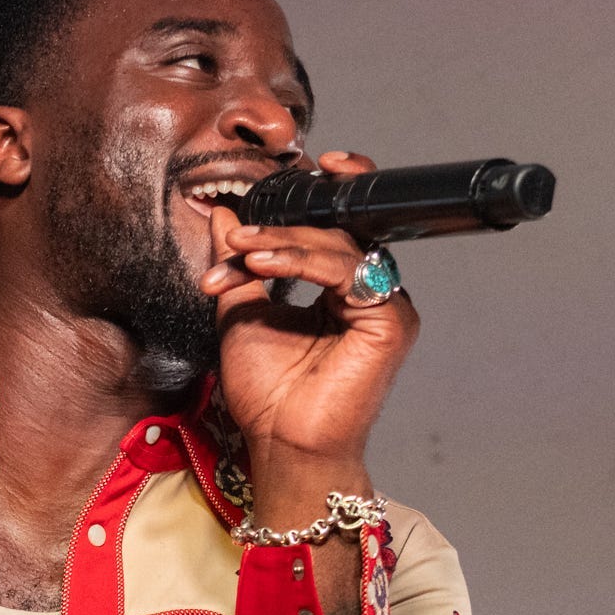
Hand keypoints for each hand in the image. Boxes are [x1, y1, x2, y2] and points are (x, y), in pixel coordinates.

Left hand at [199, 150, 417, 490]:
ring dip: (284, 242)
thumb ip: (239, 262)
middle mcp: (369, 293)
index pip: (336, 228)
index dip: (323, 194)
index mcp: (343, 290)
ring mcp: (386, 306)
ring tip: (242, 253)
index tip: (293, 171)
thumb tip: (224, 213)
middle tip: (235, 238)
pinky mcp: (391, 322)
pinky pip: (348, 272)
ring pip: (339, 245)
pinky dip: (303, 261)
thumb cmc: (268, 394)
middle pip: (334, 231)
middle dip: (279, 228)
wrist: (281, 444)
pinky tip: (265, 265)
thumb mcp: (241, 311)